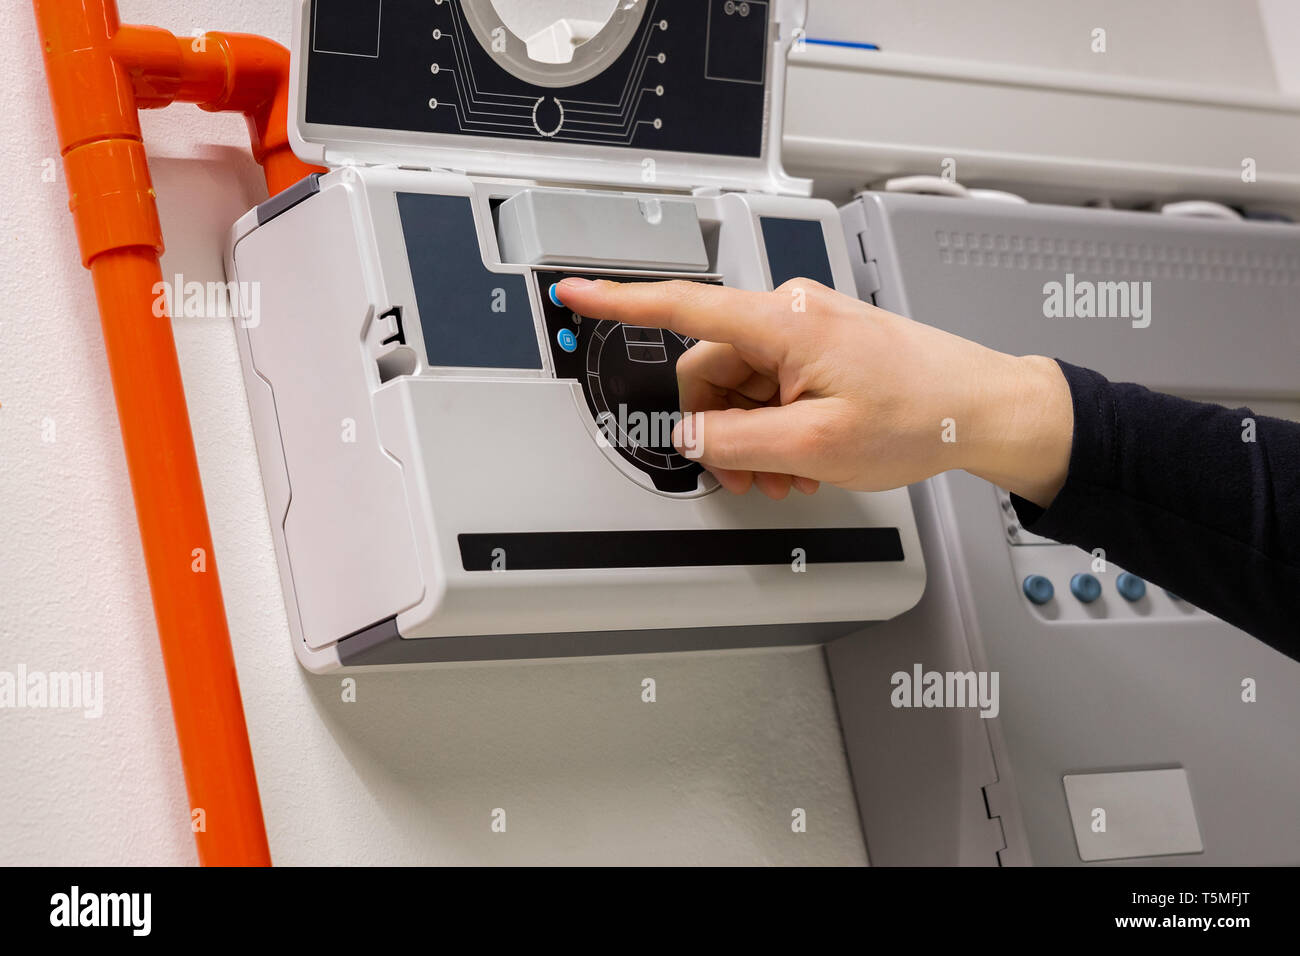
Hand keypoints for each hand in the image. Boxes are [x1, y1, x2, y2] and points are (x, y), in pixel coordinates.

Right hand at [554, 276, 1072, 506]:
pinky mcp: (823, 351)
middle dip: (718, 428)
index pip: (682, 307)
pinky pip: (772, 390)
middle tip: (750, 472)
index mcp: (783, 323)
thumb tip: (687, 439)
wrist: (984, 408)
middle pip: (710, 372)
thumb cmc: (923, 413)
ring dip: (751, 437)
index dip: (619, 302)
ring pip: (741, 389)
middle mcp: (790, 317)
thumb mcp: (816, 445)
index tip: (575, 293)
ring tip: (789, 473)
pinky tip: (804, 460)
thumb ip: (736, 441)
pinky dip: (776, 429)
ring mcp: (808, 334)